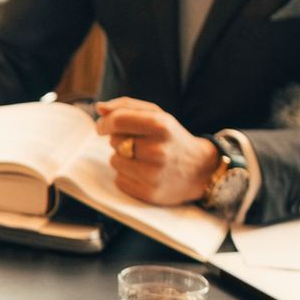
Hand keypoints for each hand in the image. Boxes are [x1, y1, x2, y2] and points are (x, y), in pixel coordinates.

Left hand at [97, 97, 220, 205]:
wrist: (200, 169)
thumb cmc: (171, 138)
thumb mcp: (158, 116)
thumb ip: (127, 107)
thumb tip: (99, 108)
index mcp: (161, 126)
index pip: (118, 120)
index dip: (105, 123)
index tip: (102, 127)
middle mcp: (158, 150)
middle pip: (114, 141)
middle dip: (120, 140)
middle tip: (140, 143)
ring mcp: (154, 174)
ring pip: (114, 161)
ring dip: (122, 159)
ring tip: (143, 159)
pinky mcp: (149, 193)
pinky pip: (119, 180)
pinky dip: (125, 176)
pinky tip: (143, 173)